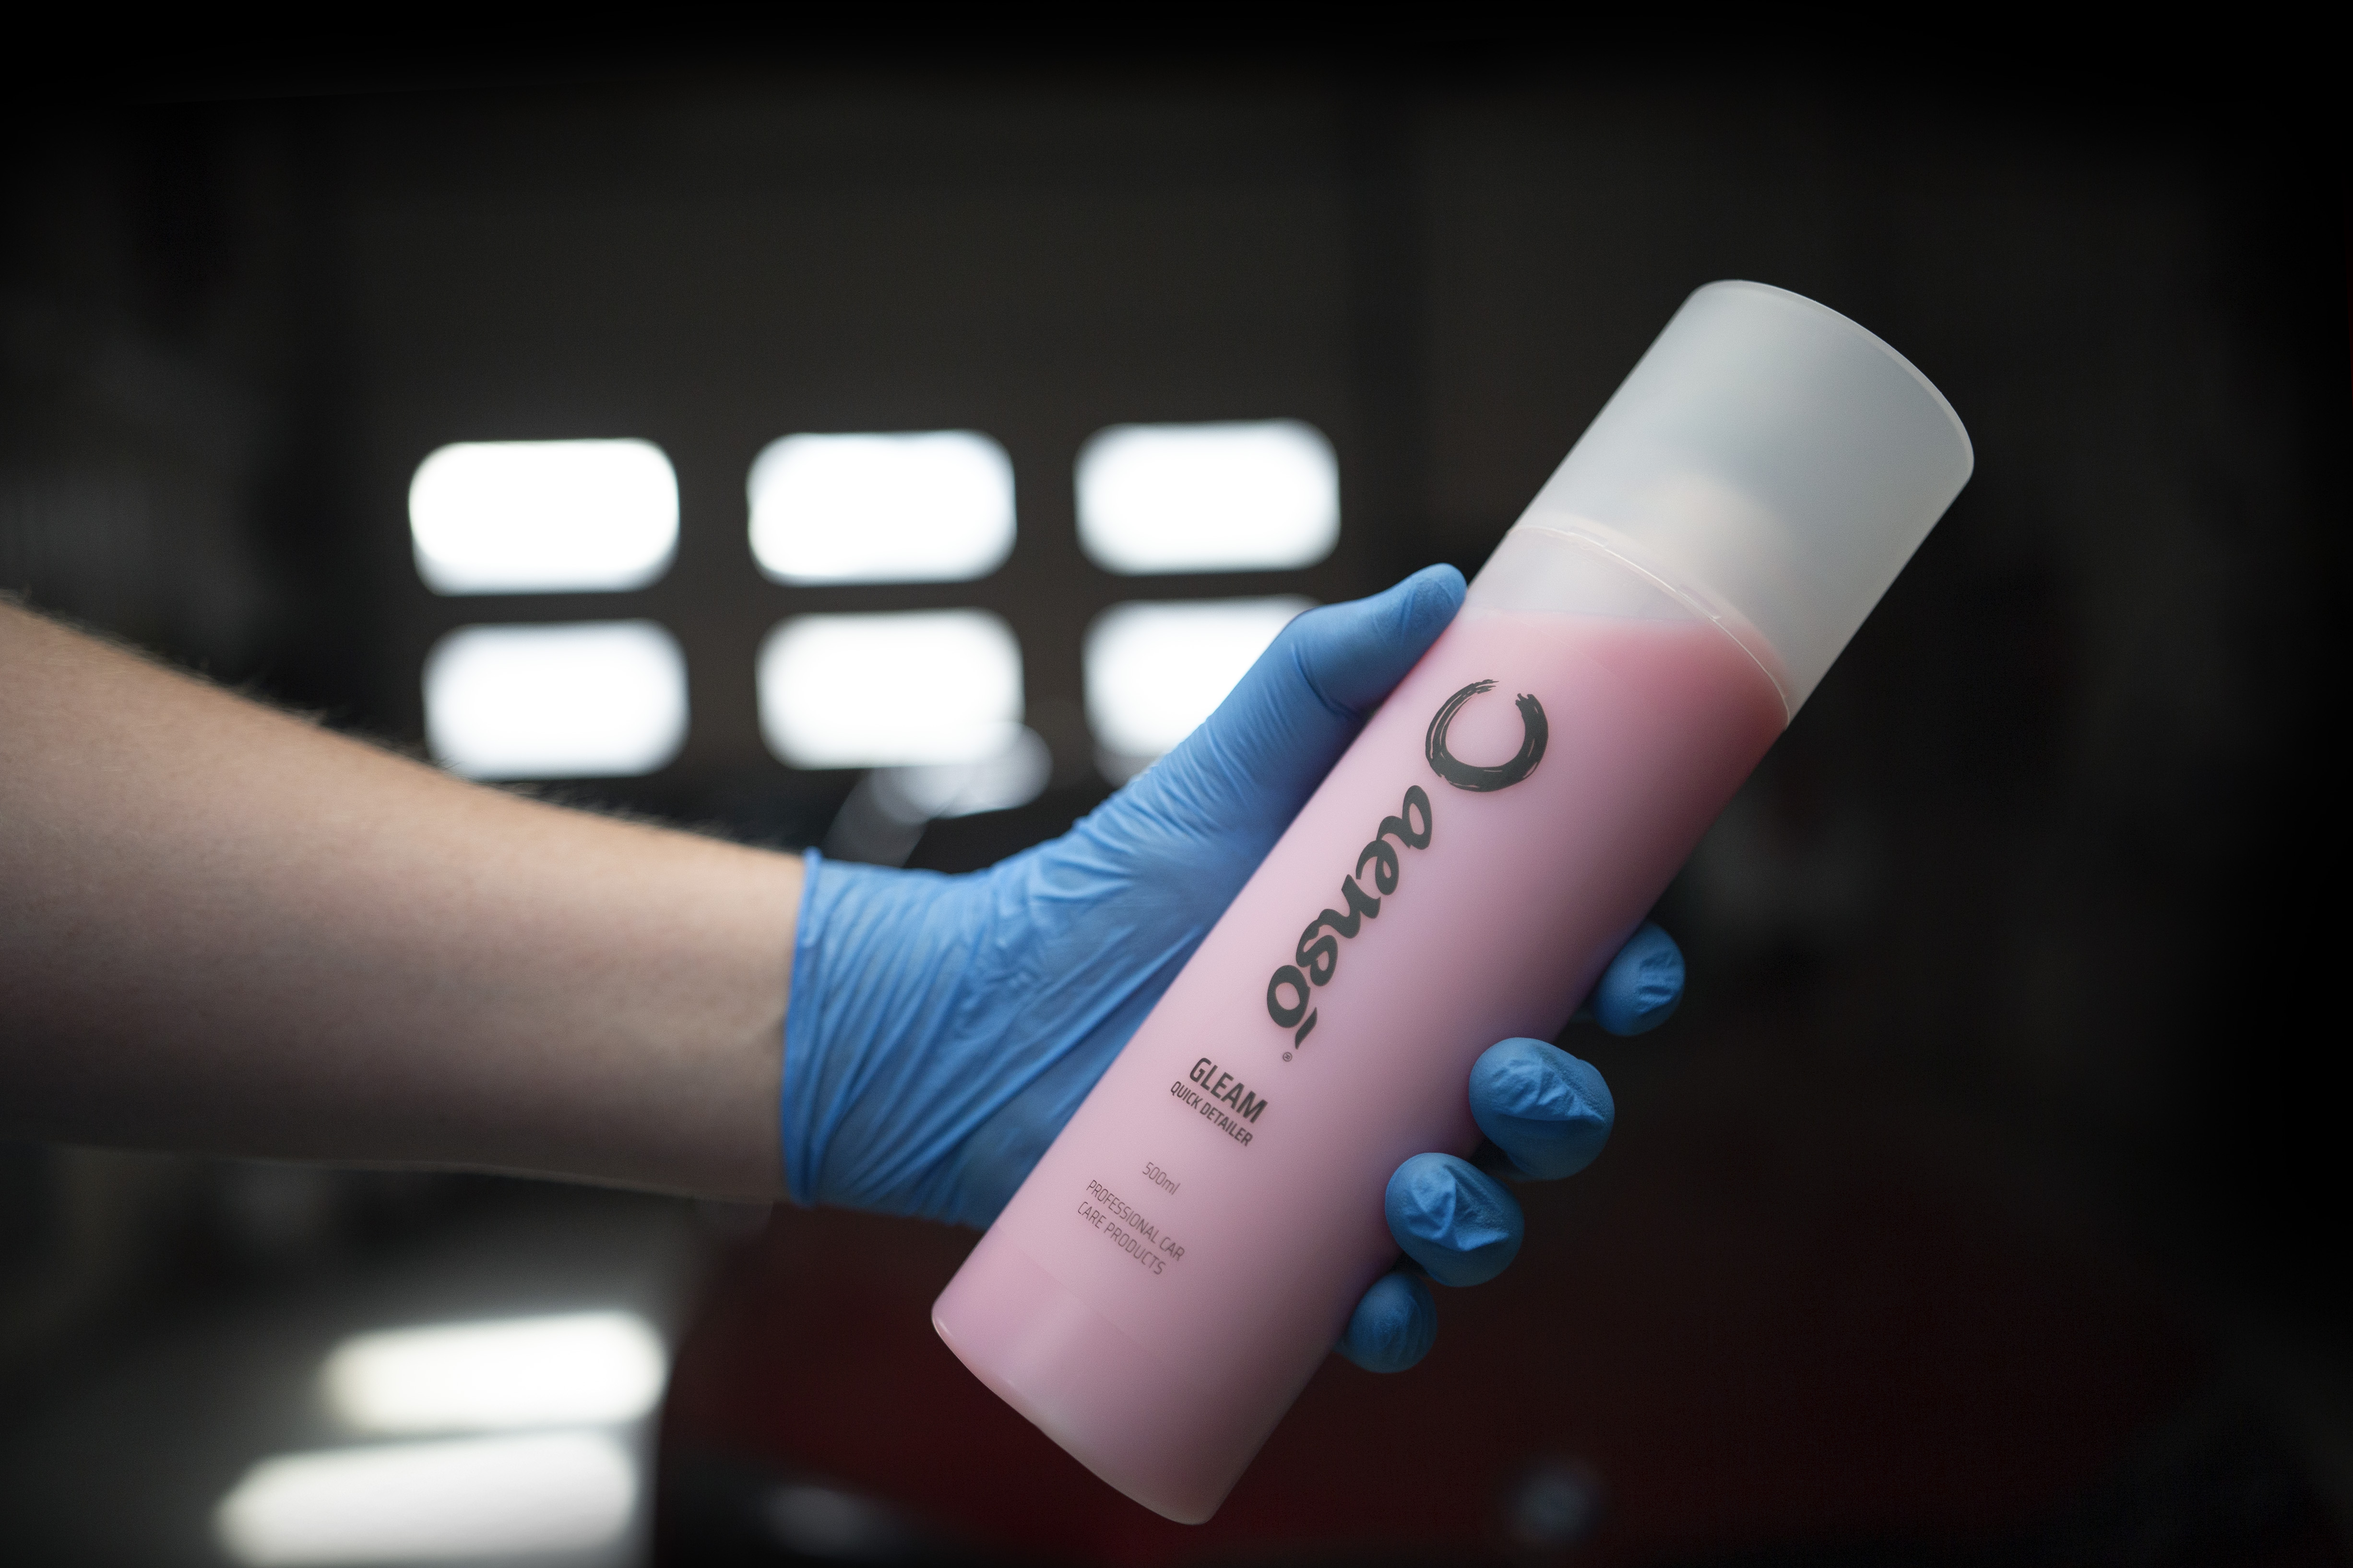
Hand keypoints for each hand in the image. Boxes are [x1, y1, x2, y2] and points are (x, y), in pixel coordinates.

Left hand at [781, 568, 1680, 1367]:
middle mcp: (1406, 1071)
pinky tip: (1380, 1307)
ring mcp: (1347, 1167)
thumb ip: (1322, 674)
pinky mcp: (1279, 1252)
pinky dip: (1396, 1322)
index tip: (1631, 971)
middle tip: (1513, 1077)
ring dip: (1488, 1220)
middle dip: (1566, 1106)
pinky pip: (1371, 1311)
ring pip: (1477, 1215)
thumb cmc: (1118, 881)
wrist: (982, 1006)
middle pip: (1544, 1105)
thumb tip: (1439, 591)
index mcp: (1428, 963)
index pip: (1570, 979)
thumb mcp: (1227, 764)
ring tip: (1421, 1191)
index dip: (1628, 981)